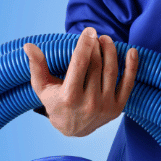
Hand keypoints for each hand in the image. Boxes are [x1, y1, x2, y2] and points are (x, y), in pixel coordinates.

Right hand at [23, 27, 138, 136]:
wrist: (73, 129)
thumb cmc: (56, 103)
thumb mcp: (42, 87)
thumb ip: (37, 66)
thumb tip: (29, 46)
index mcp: (70, 97)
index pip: (79, 65)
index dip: (85, 45)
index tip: (89, 31)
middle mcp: (89, 103)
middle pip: (96, 66)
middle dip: (96, 47)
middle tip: (95, 34)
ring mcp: (105, 106)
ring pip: (111, 72)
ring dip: (111, 52)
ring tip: (107, 40)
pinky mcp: (118, 108)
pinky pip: (128, 84)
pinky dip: (132, 67)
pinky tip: (132, 52)